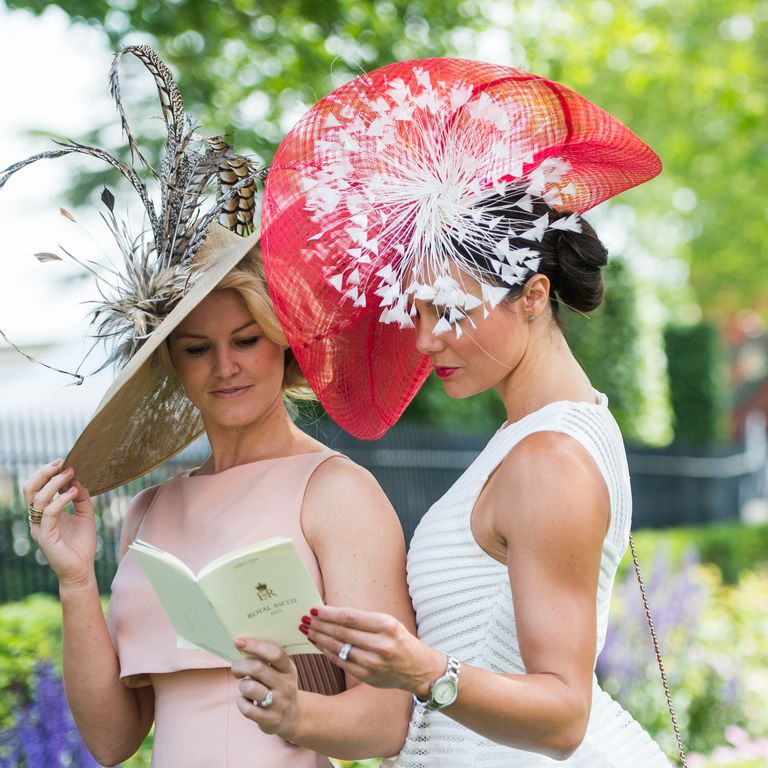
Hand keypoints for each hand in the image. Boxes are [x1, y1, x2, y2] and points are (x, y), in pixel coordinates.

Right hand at [22, 459, 96, 588]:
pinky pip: (48, 513)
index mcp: (45, 512)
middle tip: (62, 463)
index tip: (64, 462)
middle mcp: (38, 518)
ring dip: (54, 483)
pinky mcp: (45, 536)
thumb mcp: (85, 515)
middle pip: (30, 489)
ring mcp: (39, 527)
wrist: (82, 569)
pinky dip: (60, 499)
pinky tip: (74, 493)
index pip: (37, 487)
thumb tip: (78, 480)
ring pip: (37, 498)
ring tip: (70, 475)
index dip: (47, 473)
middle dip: (44, 473)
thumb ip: (82, 498)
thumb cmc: (82, 544)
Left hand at [231, 639, 300, 739]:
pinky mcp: (270, 720)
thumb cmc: (278, 687)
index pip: (274, 653)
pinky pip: (247, 709)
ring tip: (246, 687)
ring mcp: (279, 704)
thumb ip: (265, 661)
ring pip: (250, 687)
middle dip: (240, 666)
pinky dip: (241, 702)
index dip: (255, 646)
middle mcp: (286, 685)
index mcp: (289, 669)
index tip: (238, 642)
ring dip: (242, 685)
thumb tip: (241, 646)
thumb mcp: (281, 672)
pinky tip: (245, 701)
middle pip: (257, 668)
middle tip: (236, 669)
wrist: (293, 717)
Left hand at [301, 606, 445, 697]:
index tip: (314, 609)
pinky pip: (342, 662)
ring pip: (339, 648)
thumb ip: (363, 619)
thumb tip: (332, 613)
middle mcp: (380, 644)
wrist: (417, 668)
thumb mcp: (388, 622)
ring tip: (308, 630)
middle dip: (320, 625)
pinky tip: (319, 644)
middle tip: (305, 619)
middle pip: (341, 632)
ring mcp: (373, 662)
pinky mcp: (367, 676)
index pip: (350, 617)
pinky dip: (327, 652)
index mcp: (386, 625)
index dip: (329, 613)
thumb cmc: (399, 639)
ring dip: (320, 638)